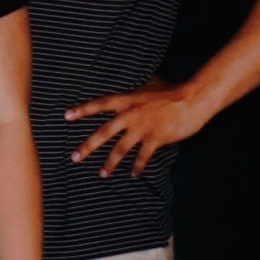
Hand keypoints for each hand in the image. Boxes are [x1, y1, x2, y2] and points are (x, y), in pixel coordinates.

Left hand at [67, 80, 209, 178]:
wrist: (193, 99)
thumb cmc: (173, 92)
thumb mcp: (150, 86)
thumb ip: (137, 90)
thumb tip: (134, 84)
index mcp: (127, 100)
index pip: (99, 105)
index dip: (82, 110)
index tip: (66, 116)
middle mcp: (130, 115)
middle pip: (103, 133)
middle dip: (87, 147)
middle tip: (74, 158)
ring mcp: (142, 128)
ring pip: (120, 149)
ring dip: (110, 163)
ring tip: (102, 174)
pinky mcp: (155, 138)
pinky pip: (142, 157)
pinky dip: (137, 167)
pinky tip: (133, 175)